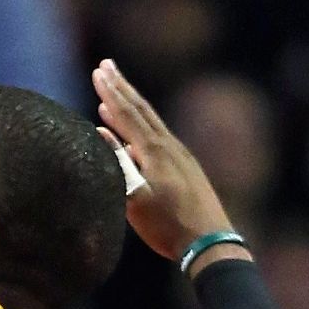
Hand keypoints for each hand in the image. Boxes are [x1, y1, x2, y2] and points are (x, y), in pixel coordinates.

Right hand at [92, 58, 235, 261]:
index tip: (99, 70)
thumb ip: (118, 162)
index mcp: (155, 151)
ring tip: (115, 92)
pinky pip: (158, 137)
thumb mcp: (135, 197)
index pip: (128, 113)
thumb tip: (101, 131)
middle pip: (142, 109)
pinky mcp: (185, 168)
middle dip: (122, 86)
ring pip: (151, 122)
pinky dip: (141, 126)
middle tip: (107, 65)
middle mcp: (169, 147)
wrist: (210, 243)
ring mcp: (180, 156)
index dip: (111, 91)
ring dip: (131, 104)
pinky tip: (134, 134)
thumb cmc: (168, 224)